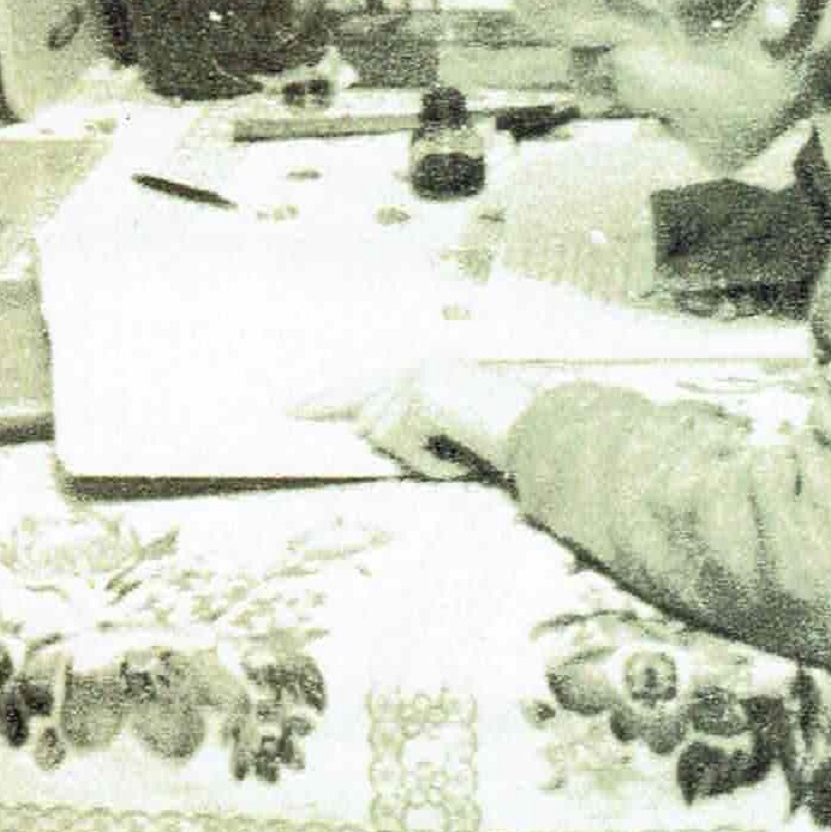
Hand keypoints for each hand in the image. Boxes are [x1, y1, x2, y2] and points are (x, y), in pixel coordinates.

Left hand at [291, 359, 535, 479]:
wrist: (538, 430)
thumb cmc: (506, 436)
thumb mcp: (454, 429)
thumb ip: (416, 424)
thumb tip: (367, 428)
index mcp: (429, 369)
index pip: (368, 384)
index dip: (329, 397)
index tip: (292, 407)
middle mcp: (421, 367)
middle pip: (366, 409)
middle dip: (358, 423)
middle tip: (299, 413)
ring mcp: (421, 379)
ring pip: (383, 433)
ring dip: (418, 458)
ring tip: (458, 458)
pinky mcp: (421, 399)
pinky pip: (403, 446)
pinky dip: (429, 464)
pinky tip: (458, 463)